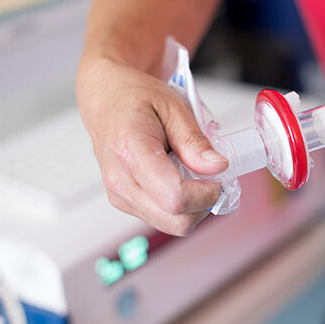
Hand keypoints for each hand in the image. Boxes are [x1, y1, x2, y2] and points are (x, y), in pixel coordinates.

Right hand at [77, 56, 227, 235]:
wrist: (106, 99)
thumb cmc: (136, 98)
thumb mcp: (174, 108)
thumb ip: (195, 141)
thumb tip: (218, 167)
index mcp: (130, 152)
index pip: (175, 198)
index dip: (206, 194)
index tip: (218, 177)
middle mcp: (120, 181)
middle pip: (175, 221)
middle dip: (203, 205)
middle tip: (212, 179)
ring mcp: (120, 196)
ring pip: (171, 225)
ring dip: (193, 208)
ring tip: (193, 175)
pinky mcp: (125, 203)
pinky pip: (163, 218)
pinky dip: (181, 207)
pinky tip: (180, 180)